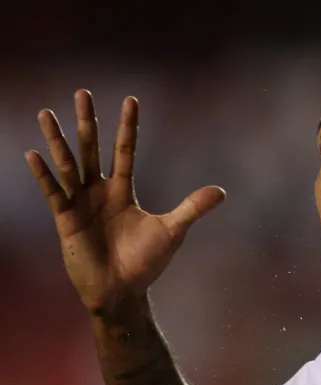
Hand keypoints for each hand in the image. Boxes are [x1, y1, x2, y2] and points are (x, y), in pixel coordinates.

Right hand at [26, 90, 225, 314]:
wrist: (123, 292)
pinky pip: (54, 193)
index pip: (125, 151)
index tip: (131, 99)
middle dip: (88, 122)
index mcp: (123, 191)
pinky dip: (44, 175)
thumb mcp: (173, 231)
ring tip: (47, 113)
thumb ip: (192, 208)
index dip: (128, 127)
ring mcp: (81, 205)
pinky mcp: (66, 221)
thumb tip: (222, 191)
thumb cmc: (146, 263)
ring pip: (68, 165)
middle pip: (92, 149)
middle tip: (83, 92)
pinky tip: (34, 154)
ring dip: (58, 140)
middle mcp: (99, 192)